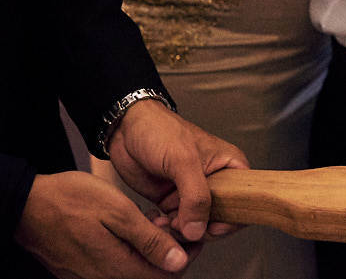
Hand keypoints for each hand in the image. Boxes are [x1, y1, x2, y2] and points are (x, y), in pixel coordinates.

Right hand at [15, 171, 193, 277]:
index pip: (166, 276)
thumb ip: (149, 240)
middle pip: (150, 274)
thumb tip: (179, 261)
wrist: (27, 204)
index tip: (190, 232)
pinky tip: (128, 226)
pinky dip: (129, 248)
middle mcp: (103, 277)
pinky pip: (114, 264)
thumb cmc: (70, 201)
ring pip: (133, 268)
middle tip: (167, 223)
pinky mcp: (80, 267)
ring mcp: (89, 274)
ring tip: (149, 221)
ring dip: (148, 248)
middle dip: (168, 250)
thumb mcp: (119, 212)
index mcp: (117, 267)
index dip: (185, 255)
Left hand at [107, 99, 248, 242]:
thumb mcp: (183, 161)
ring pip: (198, 225)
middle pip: (222, 218)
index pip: (245, 199)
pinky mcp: (173, 201)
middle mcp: (215, 181)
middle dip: (202, 228)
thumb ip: (195, 196)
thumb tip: (198, 230)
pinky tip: (157, 220)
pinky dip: (168, 228)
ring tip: (167, 222)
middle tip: (185, 226)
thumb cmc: (161, 131)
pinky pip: (177, 224)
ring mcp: (192, 193)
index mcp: (230, 166)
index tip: (213, 228)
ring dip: (182, 230)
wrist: (126, 129)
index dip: (233, 218)